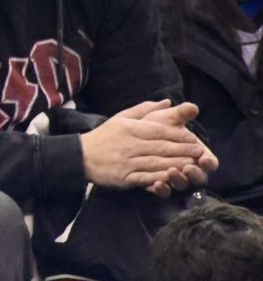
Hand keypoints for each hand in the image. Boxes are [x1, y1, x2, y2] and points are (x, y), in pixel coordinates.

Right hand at [80, 101, 214, 191]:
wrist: (80, 156)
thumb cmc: (104, 136)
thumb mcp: (120, 118)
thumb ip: (144, 109)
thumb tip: (167, 102)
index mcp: (130, 129)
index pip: (159, 130)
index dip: (178, 135)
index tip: (193, 138)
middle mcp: (130, 144)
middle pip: (161, 147)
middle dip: (183, 150)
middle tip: (200, 152)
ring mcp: (127, 162)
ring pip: (157, 163)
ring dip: (177, 164)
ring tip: (193, 165)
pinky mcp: (125, 177)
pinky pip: (146, 178)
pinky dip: (161, 179)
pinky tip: (173, 178)